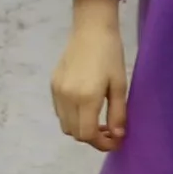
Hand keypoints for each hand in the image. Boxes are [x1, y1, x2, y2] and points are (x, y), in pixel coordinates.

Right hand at [51, 0, 128, 150]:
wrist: (91, 30)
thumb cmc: (110, 55)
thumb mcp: (119, 85)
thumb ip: (118, 113)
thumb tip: (117, 136)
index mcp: (86, 98)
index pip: (87, 135)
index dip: (102, 144)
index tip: (116, 140)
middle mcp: (67, 98)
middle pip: (74, 133)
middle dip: (92, 138)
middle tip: (109, 132)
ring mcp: (57, 91)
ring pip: (65, 124)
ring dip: (80, 128)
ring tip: (97, 119)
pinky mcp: (53, 84)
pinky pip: (60, 111)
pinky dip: (72, 116)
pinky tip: (85, 106)